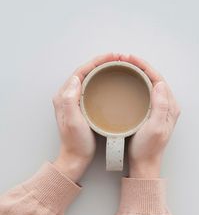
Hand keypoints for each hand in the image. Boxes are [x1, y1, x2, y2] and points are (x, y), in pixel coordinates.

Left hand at [53, 53, 119, 181]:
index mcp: (64, 96)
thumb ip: (70, 99)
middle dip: (102, 62)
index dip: (97, 61)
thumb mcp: (72, 121)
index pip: (81, 71)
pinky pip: (93, 87)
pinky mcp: (83, 107)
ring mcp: (76, 101)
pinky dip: (103, 80)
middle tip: (119, 58)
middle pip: (86, 72)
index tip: (113, 57)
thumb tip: (77, 78)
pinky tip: (113, 81)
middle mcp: (68, 95)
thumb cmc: (75, 142)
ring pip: (90, 78)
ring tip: (118, 65)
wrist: (76, 158)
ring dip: (103, 69)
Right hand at [120, 54, 180, 177]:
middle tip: (123, 59)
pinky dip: (135, 83)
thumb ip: (160, 106)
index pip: (158, 78)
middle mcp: (166, 105)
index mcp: (170, 106)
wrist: (144, 164)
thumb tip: (160, 83)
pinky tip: (125, 82)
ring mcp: (158, 109)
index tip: (129, 58)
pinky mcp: (150, 113)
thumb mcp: (155, 127)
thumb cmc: (148, 148)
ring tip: (123, 66)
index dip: (144, 65)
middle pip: (153, 78)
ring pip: (148, 84)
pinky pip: (143, 92)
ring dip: (137, 73)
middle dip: (139, 66)